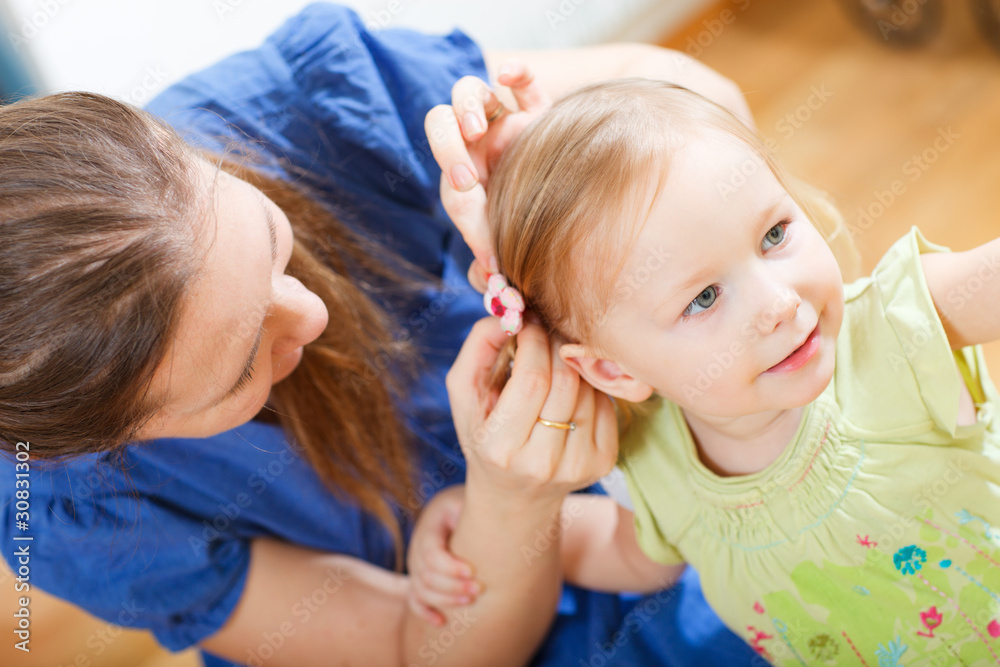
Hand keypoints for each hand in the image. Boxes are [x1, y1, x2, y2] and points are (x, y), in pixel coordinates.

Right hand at [407, 485, 481, 625]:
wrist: (460, 508)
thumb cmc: (474, 505)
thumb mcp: (471, 500)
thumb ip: (479, 508)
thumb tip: (498, 518)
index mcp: (431, 523)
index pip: (430, 551)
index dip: (448, 566)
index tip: (472, 572)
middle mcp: (418, 545)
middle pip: (425, 574)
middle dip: (452, 586)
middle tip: (478, 590)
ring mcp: (417, 563)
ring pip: (420, 589)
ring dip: (444, 599)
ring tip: (469, 601)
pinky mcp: (420, 577)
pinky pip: (414, 599)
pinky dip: (425, 612)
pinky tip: (441, 622)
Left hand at [425, 61, 551, 291]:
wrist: (571, 209)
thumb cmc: (531, 226)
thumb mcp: (506, 240)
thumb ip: (491, 250)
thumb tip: (488, 273)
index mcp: (463, 171)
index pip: (450, 181)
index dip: (458, 193)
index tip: (479, 220)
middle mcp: (477, 142)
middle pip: (440, 120)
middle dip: (445, 144)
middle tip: (466, 176)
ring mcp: (505, 121)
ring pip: (469, 89)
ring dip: (467, 106)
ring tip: (477, 131)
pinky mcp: (538, 109)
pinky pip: (522, 78)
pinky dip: (514, 71)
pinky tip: (508, 75)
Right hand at [446, 317, 617, 505]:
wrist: (514, 493)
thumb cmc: (485, 432)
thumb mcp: (464, 393)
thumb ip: (479, 347)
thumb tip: (513, 314)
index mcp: (500, 446)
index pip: (531, 380)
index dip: (534, 340)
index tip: (529, 323)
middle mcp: (541, 463)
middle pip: (564, 382)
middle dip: (556, 344)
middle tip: (547, 330)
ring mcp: (577, 466)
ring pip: (588, 389)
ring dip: (573, 363)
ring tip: (555, 361)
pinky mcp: (603, 462)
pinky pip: (606, 404)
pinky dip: (590, 385)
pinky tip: (571, 388)